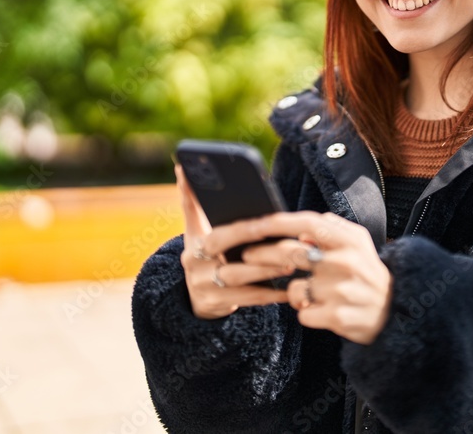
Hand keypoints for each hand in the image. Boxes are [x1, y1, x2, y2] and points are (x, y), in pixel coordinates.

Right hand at [177, 165, 290, 318]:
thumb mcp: (195, 231)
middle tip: (281, 238)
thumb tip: (182, 166)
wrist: (196, 297)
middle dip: (252, 240)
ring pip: (238, 276)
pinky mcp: (215, 305)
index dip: (238, 225)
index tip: (264, 222)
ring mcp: (203, 286)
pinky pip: (247, 299)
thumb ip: (192, 202)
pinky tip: (289, 290)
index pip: (212, 227)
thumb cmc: (206, 254)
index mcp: (194, 241)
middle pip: (224, 249)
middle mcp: (195, 263)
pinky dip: (269, 294)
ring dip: (265, 269)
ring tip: (290, 262)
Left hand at [240, 211, 392, 344]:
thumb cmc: (368, 274)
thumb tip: (301, 229)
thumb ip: (332, 229)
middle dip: (261, 254)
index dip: (278, 221)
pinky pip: (302, 313)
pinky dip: (307, 313)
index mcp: (350, 240)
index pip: (308, 223)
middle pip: (290, 253)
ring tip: (313, 294)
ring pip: (293, 288)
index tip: (255, 223)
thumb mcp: (359, 244)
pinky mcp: (337, 316)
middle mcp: (345, 261)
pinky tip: (323, 311)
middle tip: (247, 256)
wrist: (395, 313)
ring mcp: (341, 290)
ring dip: (295, 293)